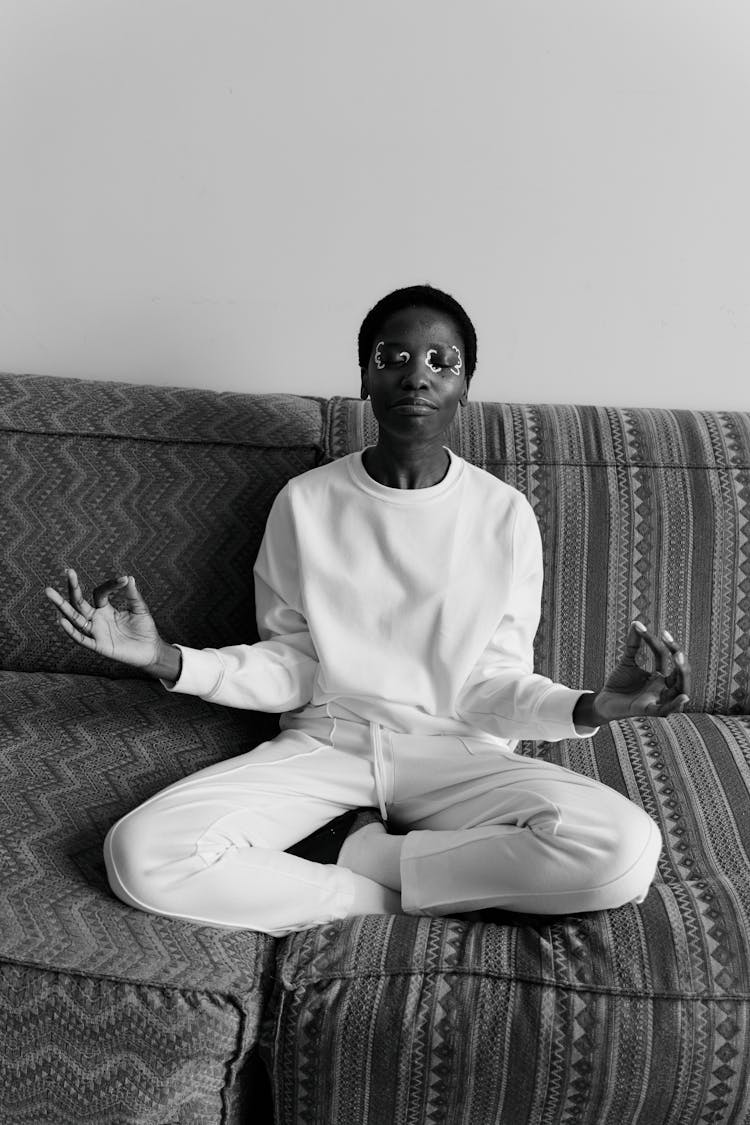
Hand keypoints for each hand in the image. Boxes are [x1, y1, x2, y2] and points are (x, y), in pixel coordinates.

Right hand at [45, 568, 165, 670]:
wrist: (151, 651)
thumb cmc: (144, 629)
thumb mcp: (140, 609)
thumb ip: (133, 595)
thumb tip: (128, 577)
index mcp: (105, 609)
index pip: (99, 593)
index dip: (110, 585)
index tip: (124, 579)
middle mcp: (97, 619)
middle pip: (78, 603)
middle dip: (72, 588)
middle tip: (68, 571)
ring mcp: (96, 632)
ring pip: (75, 618)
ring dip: (62, 606)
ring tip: (49, 592)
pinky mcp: (99, 646)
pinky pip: (82, 639)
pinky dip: (72, 631)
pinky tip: (62, 621)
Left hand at [590, 621, 690, 722]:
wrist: (603, 702)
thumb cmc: (618, 684)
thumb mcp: (627, 661)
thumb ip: (633, 644)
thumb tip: (636, 622)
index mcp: (659, 677)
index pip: (664, 657)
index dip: (659, 643)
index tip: (645, 628)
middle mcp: (662, 688)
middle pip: (680, 674)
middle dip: (680, 660)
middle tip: (675, 647)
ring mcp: (656, 699)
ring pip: (680, 691)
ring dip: (682, 676)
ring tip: (679, 658)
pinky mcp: (646, 710)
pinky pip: (665, 710)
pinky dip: (675, 704)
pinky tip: (684, 696)